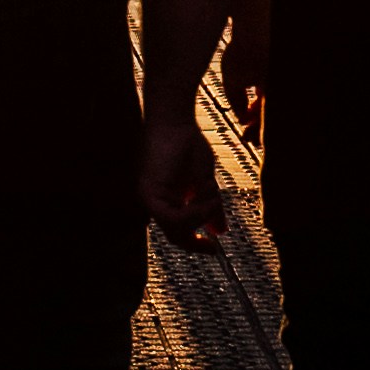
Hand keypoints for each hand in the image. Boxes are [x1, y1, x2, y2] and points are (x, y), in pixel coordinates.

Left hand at [142, 101, 226, 247]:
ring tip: (213, 199)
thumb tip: (221, 231)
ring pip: (175, 229)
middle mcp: (156, 202)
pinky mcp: (149, 193)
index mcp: (168, 201)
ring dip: (199, 217)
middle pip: (176, 235)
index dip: (196, 244)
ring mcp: (150, 199)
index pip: (179, 232)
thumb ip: (210, 208)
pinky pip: (172, 217)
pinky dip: (192, 213)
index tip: (215, 248)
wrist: (176, 120)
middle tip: (214, 246)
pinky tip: (206, 198)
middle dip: (196, 241)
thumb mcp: (205, 182)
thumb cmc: (189, 144)